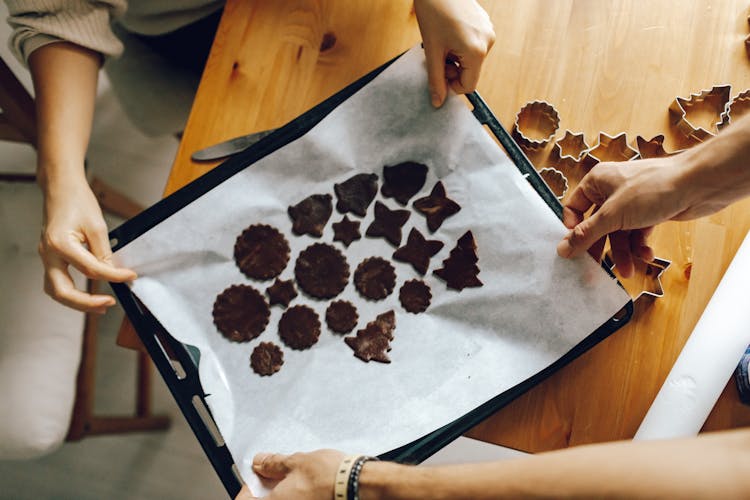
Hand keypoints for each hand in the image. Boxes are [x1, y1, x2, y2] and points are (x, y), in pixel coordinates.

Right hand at [39, 174, 136, 312]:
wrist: (61, 188)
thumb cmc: (77, 201)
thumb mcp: (97, 225)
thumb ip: (104, 252)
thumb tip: (112, 272)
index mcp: (60, 244)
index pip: (91, 270)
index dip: (114, 276)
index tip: (130, 276)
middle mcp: (48, 253)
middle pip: (62, 291)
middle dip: (86, 303)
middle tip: (108, 304)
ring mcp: (47, 257)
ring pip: (55, 291)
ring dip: (76, 302)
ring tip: (99, 304)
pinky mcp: (50, 257)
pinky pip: (56, 281)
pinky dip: (71, 291)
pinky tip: (88, 293)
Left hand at [237, 450, 343, 499]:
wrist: (356, 485)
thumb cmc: (328, 476)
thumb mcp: (295, 461)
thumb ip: (273, 464)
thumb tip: (260, 462)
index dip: (247, 488)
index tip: (256, 474)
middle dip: (265, 489)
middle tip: (272, 472)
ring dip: (281, 492)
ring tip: (291, 475)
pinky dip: (295, 494)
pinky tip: (303, 484)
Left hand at [414, 0, 494, 106]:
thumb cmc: (433, 12)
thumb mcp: (432, 51)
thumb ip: (435, 79)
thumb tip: (437, 102)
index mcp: (476, 51)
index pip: (468, 86)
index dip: (451, 86)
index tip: (438, 75)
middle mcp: (488, 42)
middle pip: (470, 72)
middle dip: (452, 69)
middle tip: (437, 56)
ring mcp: (488, 32)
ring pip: (471, 59)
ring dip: (455, 58)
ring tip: (442, 41)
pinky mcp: (485, 24)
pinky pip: (474, 45)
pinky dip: (460, 46)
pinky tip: (449, 32)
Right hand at [556, 156, 718, 277]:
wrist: (698, 184)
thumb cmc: (654, 188)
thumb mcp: (612, 215)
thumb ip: (586, 234)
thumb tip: (563, 249)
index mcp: (597, 182)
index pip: (574, 208)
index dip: (573, 229)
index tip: (575, 248)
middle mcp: (612, 190)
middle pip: (597, 225)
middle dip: (601, 248)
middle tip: (595, 270)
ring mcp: (632, 202)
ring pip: (619, 233)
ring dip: (623, 253)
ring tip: (628, 270)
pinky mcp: (649, 212)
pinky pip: (637, 233)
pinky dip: (640, 246)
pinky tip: (647, 256)